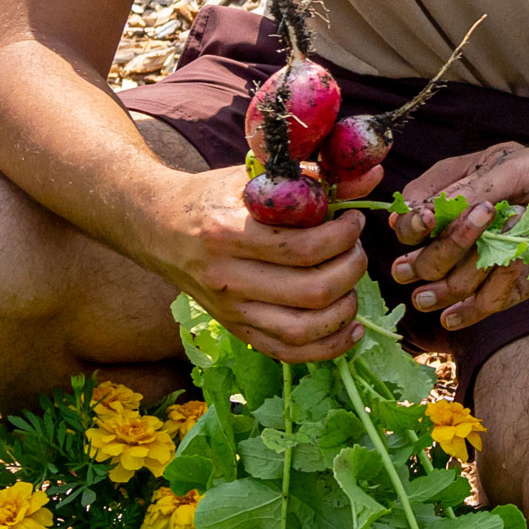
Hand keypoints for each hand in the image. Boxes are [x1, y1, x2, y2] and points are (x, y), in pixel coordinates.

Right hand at [146, 164, 371, 362]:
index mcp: (230, 233)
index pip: (303, 248)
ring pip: (302, 329)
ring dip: (343, 309)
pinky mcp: (235, 329)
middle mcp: (227, 278)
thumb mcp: (255, 177)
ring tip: (352, 282)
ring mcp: (230, 310)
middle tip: (355, 248)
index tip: (354, 219)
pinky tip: (351, 328)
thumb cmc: (212, 196)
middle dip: (350, 269)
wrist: (157, 226)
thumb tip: (371, 176)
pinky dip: (328, 347)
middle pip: (310, 291)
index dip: (343, 236)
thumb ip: (314, 177)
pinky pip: (288, 352)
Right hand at [388, 131, 528, 331]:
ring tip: (513, 233)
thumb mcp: (509, 167)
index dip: (411, 229)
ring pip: (446, 291)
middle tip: (486, 216)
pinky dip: (491, 291)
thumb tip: (417, 212)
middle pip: (419, 267)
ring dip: (472, 268)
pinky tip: (510, 264)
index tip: (431, 218)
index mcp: (448, 201)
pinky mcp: (508, 290)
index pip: (404, 229)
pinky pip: (482, 307)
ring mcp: (481, 268)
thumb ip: (467, 190)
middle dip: (446, 248)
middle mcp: (457, 238)